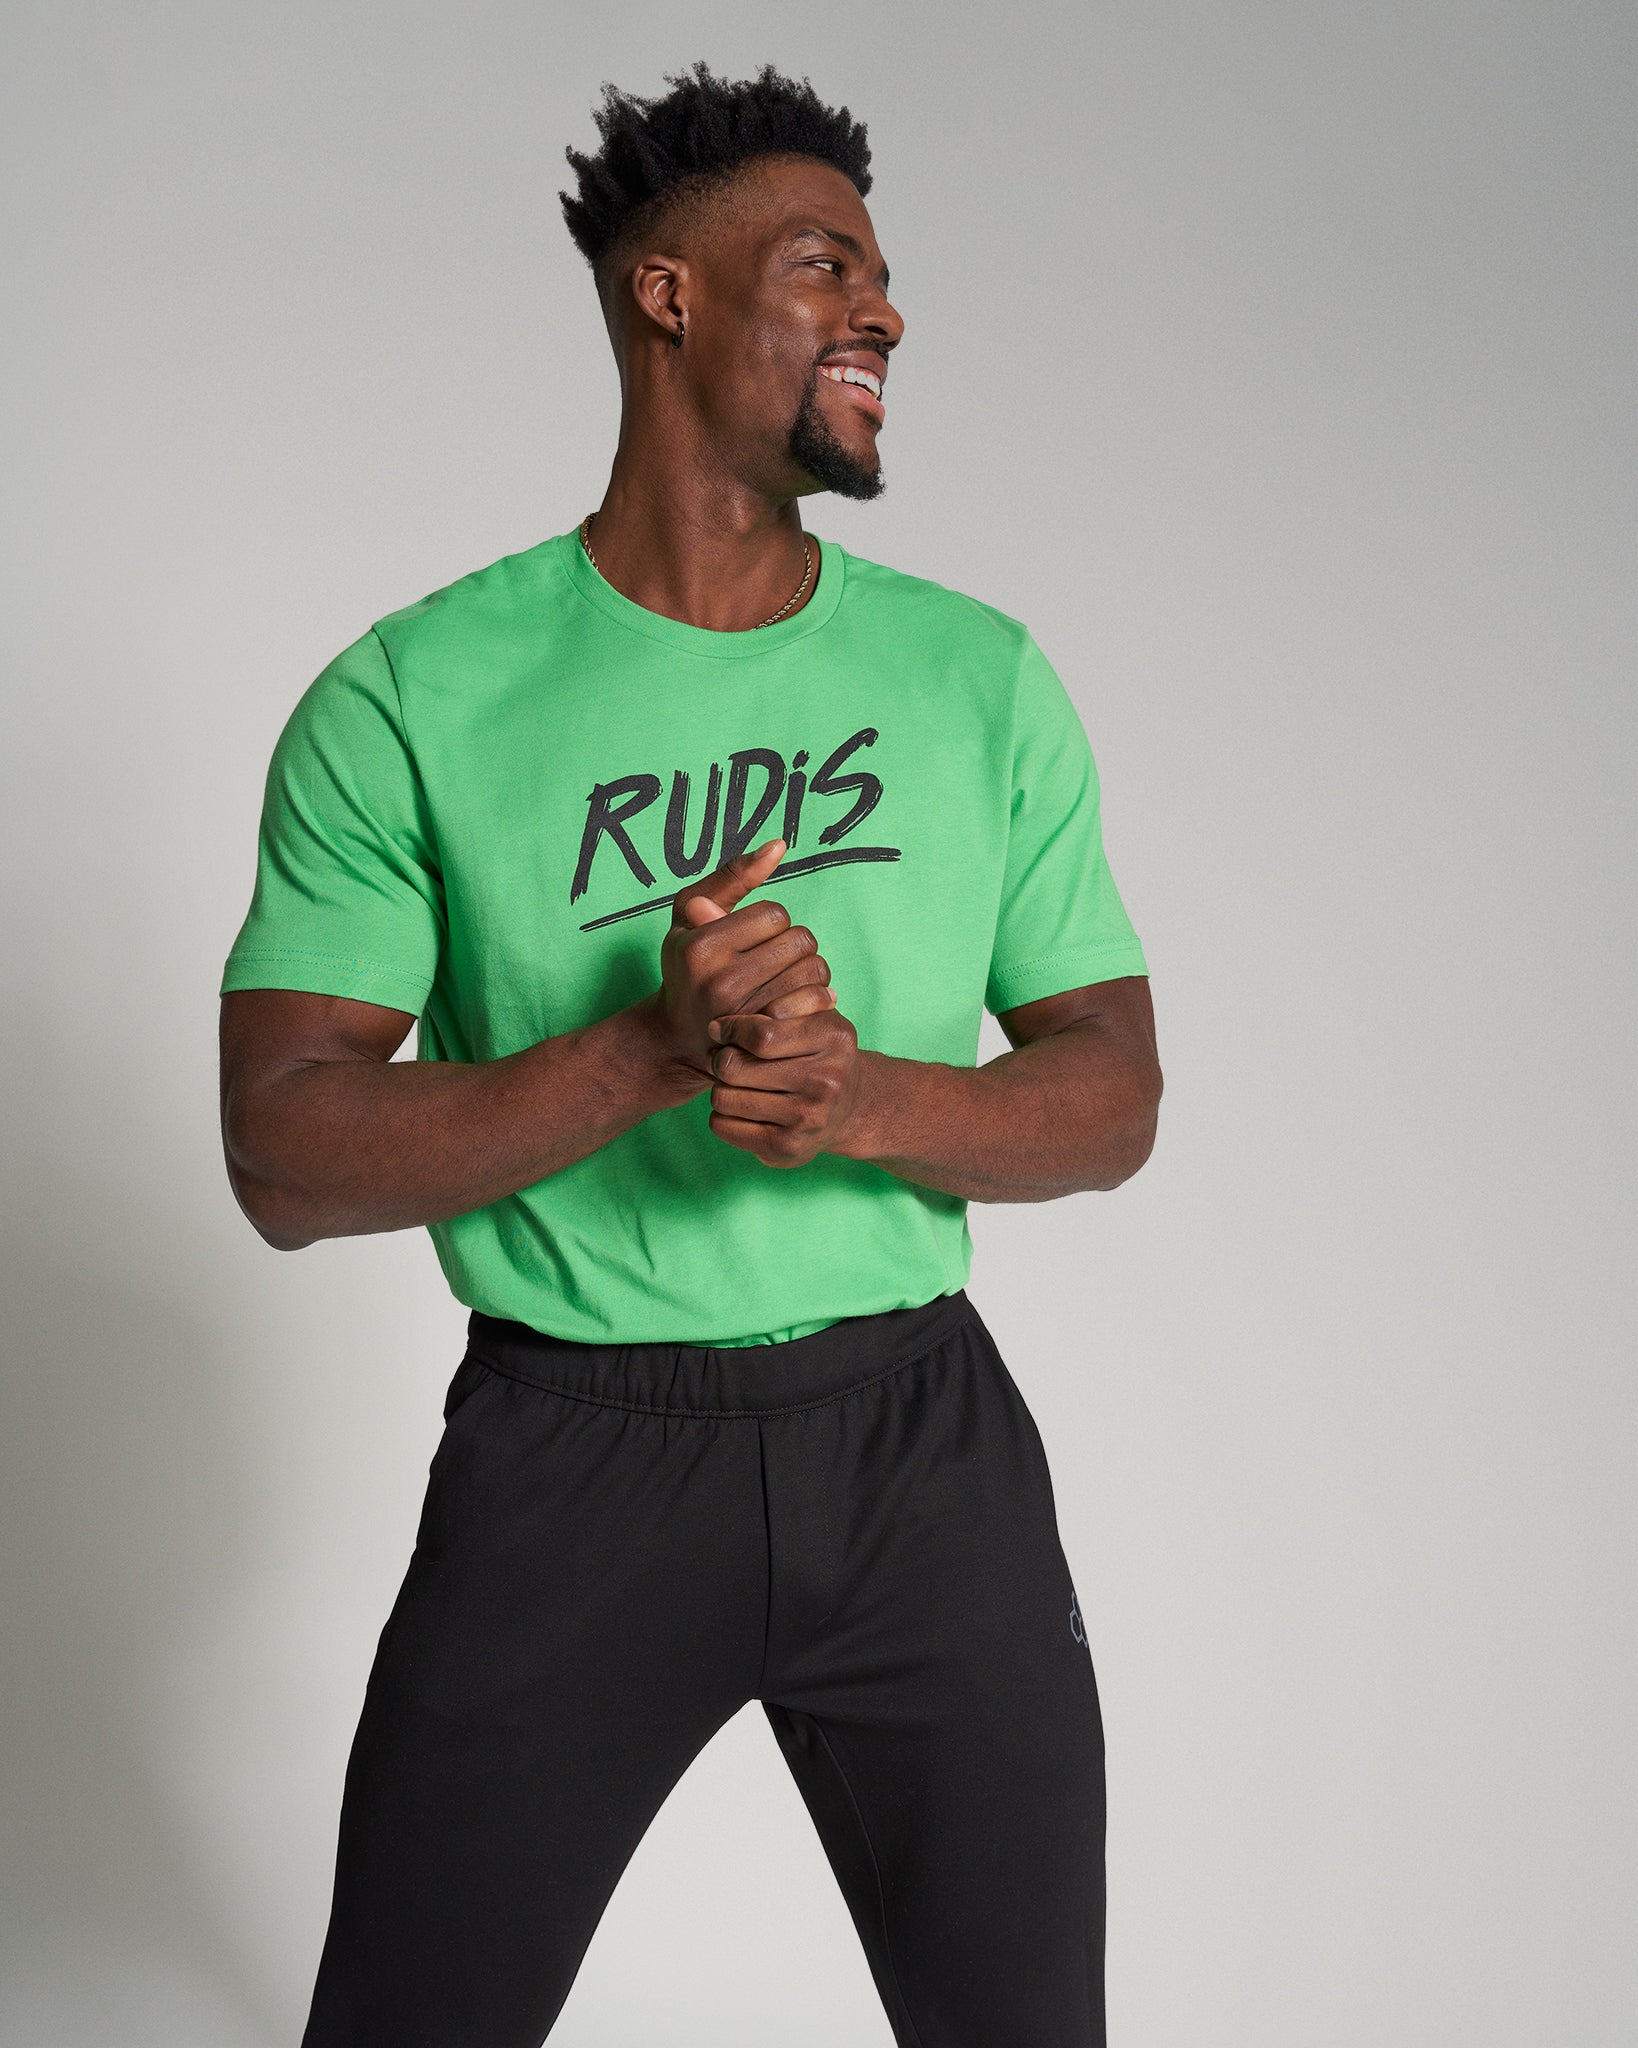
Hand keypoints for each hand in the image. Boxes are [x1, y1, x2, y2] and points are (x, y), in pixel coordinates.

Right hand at [643, 839, 833, 1086]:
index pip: (775, 914)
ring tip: (788, 975)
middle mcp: (720, 983)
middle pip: (799, 941)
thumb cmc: (687, 965)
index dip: (771, 921)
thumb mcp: (689, 914)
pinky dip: (817, 995)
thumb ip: (731, 877)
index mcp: (700, 948)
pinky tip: (799, 997)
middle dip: (794, 943)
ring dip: (810, 968)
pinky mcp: (768, 1037)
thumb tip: (779, 845)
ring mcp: (745, 1015)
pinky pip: (817, 1001)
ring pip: (814, 970)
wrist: (678, 1036)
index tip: (754, 936)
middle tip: (776, 956)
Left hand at [705, 1001, 867, 1167]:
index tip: (719, 1029)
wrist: (848, 1107)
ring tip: (736, 1085)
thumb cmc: (819, 1052)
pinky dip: (721, 1117)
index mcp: (834, 1038)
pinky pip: (722, 1126)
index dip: (730, 1029)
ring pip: (723, 1096)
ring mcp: (808, 1117)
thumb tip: (724, 1025)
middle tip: (726, 1059)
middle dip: (721, 1059)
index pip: (761, 1034)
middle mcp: (826, 1080)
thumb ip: (786, 999)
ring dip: (721, 1088)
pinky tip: (740, 1110)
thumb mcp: (817, 1014)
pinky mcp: (788, 1147)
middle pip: (734, 1066)